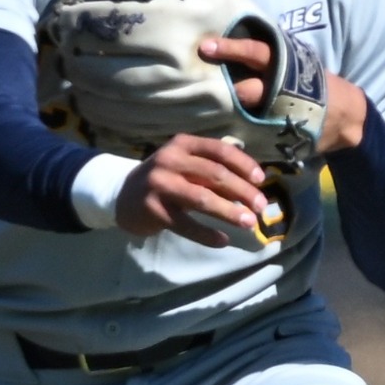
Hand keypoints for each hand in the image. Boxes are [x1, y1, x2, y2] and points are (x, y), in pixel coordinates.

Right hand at [112, 133, 274, 246]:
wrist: (122, 196)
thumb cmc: (165, 179)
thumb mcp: (184, 164)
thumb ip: (211, 168)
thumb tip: (252, 185)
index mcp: (182, 144)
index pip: (220, 150)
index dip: (244, 165)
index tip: (261, 180)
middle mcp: (170, 160)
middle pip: (215, 174)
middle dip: (243, 191)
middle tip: (261, 207)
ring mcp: (160, 184)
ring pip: (202, 199)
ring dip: (229, 212)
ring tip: (249, 223)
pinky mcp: (154, 210)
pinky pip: (186, 224)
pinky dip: (207, 234)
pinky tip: (223, 240)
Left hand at [197, 35, 365, 156]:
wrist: (347, 117)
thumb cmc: (318, 84)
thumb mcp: (301, 63)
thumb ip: (274, 58)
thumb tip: (238, 46)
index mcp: (285, 65)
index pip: (254, 52)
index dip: (230, 49)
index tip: (206, 47)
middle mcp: (280, 89)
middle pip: (248, 89)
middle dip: (228, 90)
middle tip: (203, 85)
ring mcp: (280, 115)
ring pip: (248, 114)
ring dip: (230, 115)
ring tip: (209, 114)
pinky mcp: (282, 136)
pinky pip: (256, 135)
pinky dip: (240, 134)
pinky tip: (223, 134)